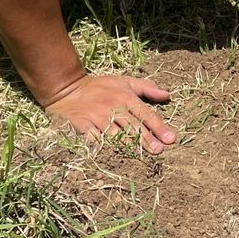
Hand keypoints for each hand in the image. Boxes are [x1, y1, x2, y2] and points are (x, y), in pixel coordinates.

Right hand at [41, 72, 176, 153]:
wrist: (67, 89)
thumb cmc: (100, 87)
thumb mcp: (123, 82)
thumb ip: (146, 88)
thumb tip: (167, 95)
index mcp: (125, 97)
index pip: (146, 114)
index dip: (159, 127)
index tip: (171, 139)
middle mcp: (112, 107)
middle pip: (133, 127)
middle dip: (147, 139)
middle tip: (159, 151)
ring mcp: (97, 118)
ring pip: (116, 135)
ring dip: (128, 146)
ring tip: (141, 156)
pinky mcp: (83, 126)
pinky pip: (95, 139)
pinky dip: (104, 147)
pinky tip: (114, 156)